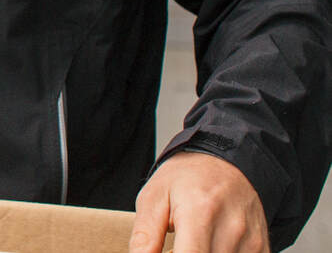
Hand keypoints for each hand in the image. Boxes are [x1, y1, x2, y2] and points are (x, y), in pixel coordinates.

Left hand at [131, 151, 268, 252]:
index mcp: (200, 212)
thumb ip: (145, 235)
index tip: (166, 251)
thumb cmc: (186, 178)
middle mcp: (232, 228)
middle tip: (174, 244)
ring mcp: (251, 240)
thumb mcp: (154, 197)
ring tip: (191, 242)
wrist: (226, 162)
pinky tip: (210, 245)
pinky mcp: (262, 248)